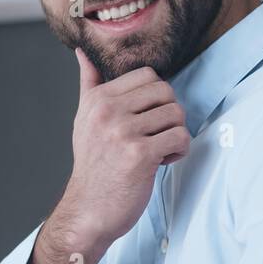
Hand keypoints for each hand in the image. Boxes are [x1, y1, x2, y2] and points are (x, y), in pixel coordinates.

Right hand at [29, 48, 188, 263]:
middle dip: (168, 115)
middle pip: (166, 92)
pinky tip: (162, 162)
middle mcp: (108, 112)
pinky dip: (179, 152)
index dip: (155, 98)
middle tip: (155, 136)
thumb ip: (88, 85)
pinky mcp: (140, 155)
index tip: (145, 120)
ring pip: (176, 115)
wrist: (88, 210)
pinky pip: (180, 138)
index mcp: (98, 99)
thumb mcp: (84, 120)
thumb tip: (82, 53)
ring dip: (174, 135)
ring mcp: (123, 133)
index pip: (148, 75)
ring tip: (157, 151)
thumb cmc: (93, 166)